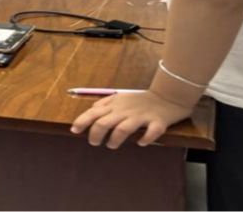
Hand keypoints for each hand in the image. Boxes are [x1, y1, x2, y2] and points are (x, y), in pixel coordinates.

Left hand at [70, 91, 193, 149]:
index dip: (82, 121)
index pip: (94, 112)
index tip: (74, 130)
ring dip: (115, 139)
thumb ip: (105, 103)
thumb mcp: (120, 98)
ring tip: (112, 145)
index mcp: (116, 105)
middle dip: (95, 134)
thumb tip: (92, 109)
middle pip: (104, 122)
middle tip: (94, 143)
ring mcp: (142, 116)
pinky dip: (146, 138)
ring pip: (123, 128)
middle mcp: (126, 110)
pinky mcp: (158, 122)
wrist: (168, 96)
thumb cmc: (141, 100)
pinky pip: (152, 131)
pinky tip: (141, 143)